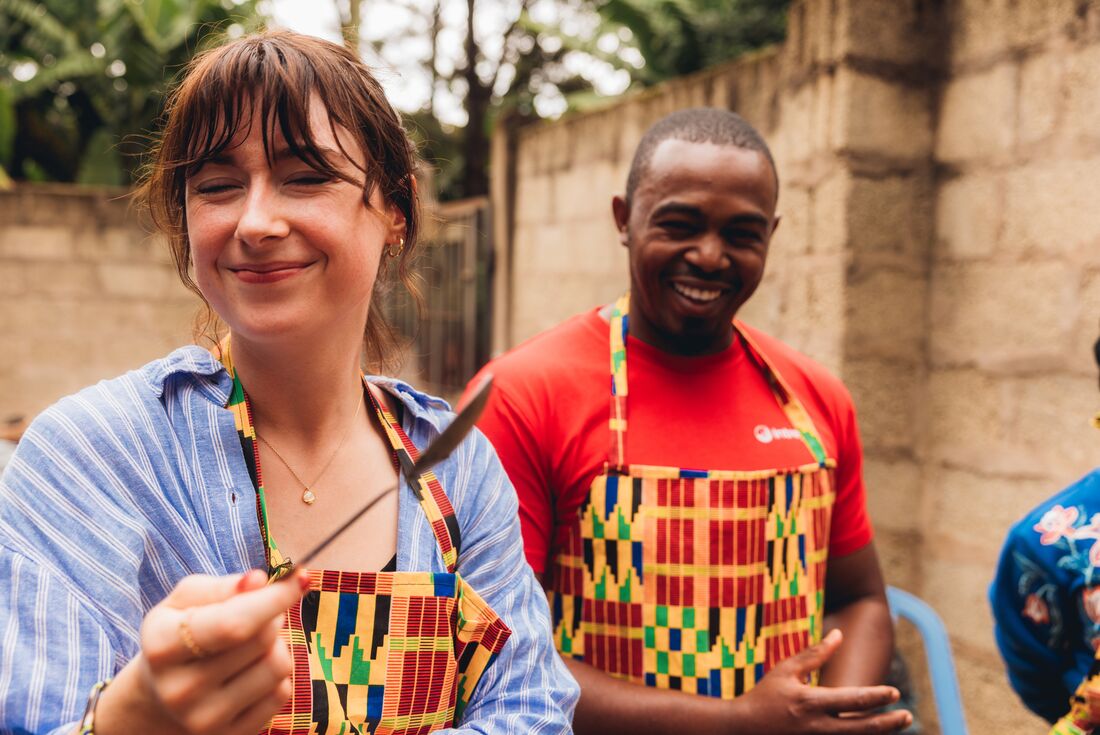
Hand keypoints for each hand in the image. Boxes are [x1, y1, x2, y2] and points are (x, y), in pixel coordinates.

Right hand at [97, 568, 308, 734]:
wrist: (159, 697)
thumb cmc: (179, 634)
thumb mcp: (185, 601)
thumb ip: (222, 587)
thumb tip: (258, 580)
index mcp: (162, 647)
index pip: (232, 623)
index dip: (274, 598)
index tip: (301, 578)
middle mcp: (180, 690)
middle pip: (262, 640)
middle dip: (272, 615)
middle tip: (258, 613)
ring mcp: (205, 720)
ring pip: (278, 666)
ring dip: (277, 645)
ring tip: (253, 644)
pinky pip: (282, 694)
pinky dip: (277, 675)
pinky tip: (252, 671)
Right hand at [729, 630, 912, 733]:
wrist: (742, 729)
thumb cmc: (765, 695)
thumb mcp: (787, 670)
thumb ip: (815, 654)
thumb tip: (839, 635)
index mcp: (810, 702)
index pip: (853, 700)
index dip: (877, 696)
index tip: (894, 692)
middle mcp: (816, 726)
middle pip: (862, 728)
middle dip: (888, 723)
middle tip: (907, 715)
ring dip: (878, 734)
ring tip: (898, 725)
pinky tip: (872, 734)